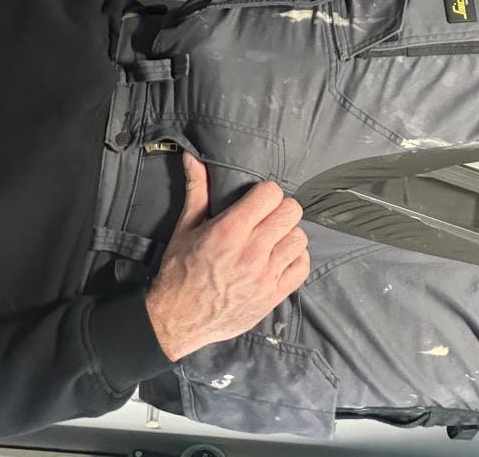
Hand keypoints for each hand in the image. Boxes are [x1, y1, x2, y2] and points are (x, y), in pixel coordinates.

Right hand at [145, 152, 309, 360]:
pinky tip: (279, 258)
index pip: (271, 194)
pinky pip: (302, 267)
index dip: (265, 193)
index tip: (257, 200)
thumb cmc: (178, 271)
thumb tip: (193, 157)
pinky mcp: (272, 296)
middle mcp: (251, 252)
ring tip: (273, 239)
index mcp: (229, 230)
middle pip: (291, 212)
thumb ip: (196, 189)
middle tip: (267, 217)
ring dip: (287, 235)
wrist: (176, 320)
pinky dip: (295, 260)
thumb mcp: (185, 227)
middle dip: (280, 210)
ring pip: (299, 238)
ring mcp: (265, 276)